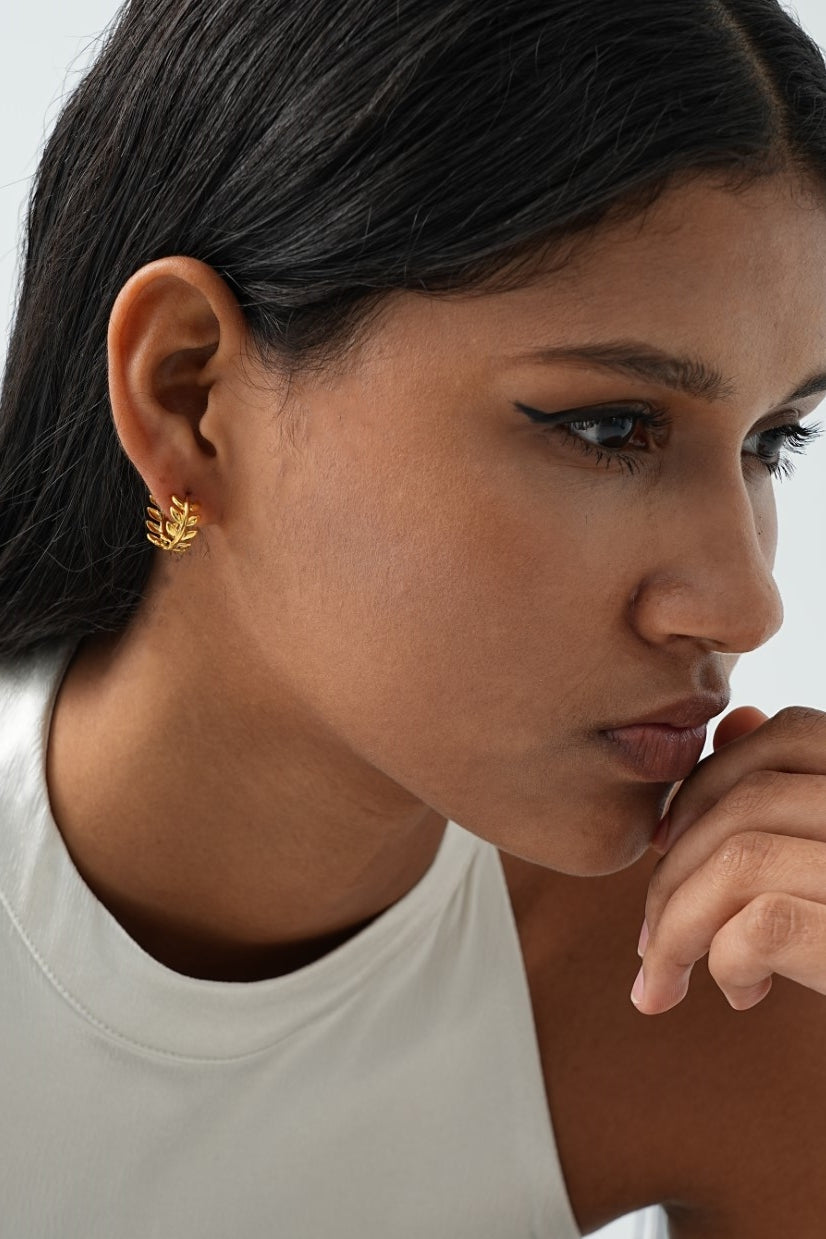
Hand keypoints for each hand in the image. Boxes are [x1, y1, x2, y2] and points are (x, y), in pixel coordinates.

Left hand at [631, 704, 825, 1013]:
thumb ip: (801, 788)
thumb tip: (736, 723)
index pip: (786, 734)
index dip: (709, 783)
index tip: (669, 846)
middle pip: (747, 800)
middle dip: (671, 868)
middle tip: (651, 938)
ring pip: (740, 860)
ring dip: (676, 925)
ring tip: (671, 977)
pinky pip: (764, 925)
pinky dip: (724, 960)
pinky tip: (742, 994)